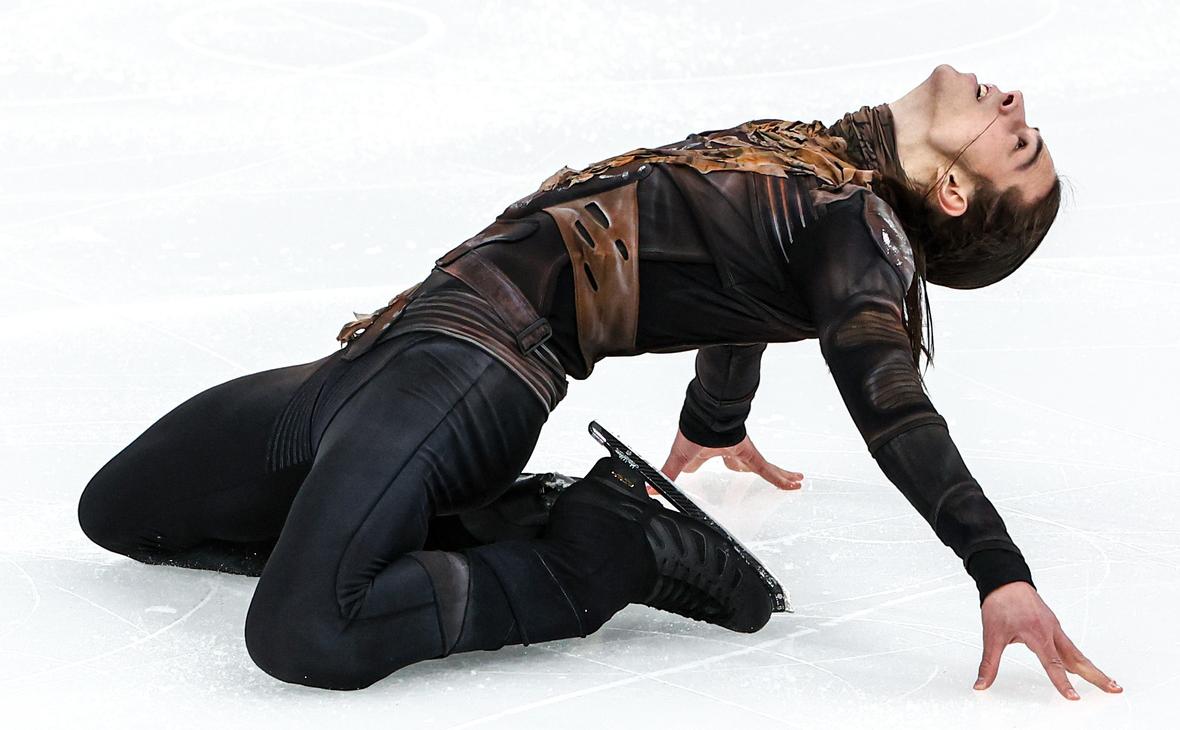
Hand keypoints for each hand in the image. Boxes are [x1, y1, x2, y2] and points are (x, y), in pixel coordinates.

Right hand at [657, 428, 803, 492]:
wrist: (707, 416)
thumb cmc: (694, 430)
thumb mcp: (679, 459)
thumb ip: (667, 474)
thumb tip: (650, 488)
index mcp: (713, 452)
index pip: (720, 461)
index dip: (727, 465)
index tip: (727, 465)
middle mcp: (731, 452)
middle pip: (747, 465)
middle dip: (755, 470)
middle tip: (768, 475)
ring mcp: (743, 453)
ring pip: (764, 468)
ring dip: (777, 474)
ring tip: (793, 480)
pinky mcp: (752, 455)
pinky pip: (769, 470)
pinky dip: (780, 478)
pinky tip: (795, 483)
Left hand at [975, 581, 1122, 698]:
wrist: (1004, 580)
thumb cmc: (999, 603)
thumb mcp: (991, 635)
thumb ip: (989, 663)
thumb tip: (981, 684)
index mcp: (1037, 634)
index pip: (1053, 664)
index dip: (1063, 683)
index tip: (1074, 697)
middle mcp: (1051, 631)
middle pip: (1077, 659)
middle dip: (1096, 675)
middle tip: (1115, 689)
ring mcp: (1054, 627)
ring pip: (1076, 652)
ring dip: (1091, 667)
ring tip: (1108, 681)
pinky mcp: (1052, 625)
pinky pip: (1069, 645)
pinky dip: (1079, 658)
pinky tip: (1080, 667)